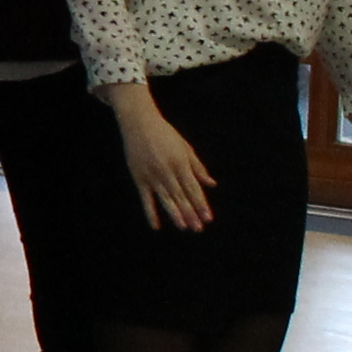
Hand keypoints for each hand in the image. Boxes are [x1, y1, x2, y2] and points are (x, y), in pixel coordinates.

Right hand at [117, 100, 215, 231]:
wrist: (139, 123)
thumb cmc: (165, 134)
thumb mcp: (186, 148)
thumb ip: (198, 168)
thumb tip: (211, 184)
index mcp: (181, 163)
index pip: (193, 189)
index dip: (201, 204)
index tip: (208, 218)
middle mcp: (167, 172)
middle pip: (181, 197)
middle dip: (191, 213)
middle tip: (198, 228)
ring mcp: (152, 176)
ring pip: (166, 199)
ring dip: (175, 214)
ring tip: (183, 227)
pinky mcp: (139, 178)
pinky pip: (146, 199)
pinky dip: (150, 213)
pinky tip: (156, 225)